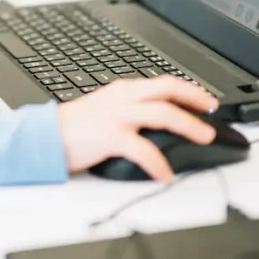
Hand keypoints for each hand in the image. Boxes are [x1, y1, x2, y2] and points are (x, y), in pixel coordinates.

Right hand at [57, 77, 217, 179]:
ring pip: (162, 113)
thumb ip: (130, 111)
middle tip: (214, 114)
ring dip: (188, 125)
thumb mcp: (105, 111)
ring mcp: (116, 116)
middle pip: (167, 90)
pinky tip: (166, 174)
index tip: (207, 100)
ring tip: (204, 138)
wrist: (44, 136)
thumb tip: (158, 122)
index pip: (163, 83)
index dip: (189, 90)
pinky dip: (158, 162)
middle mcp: (122, 99)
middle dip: (195, 100)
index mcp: (123, 91)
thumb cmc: (73, 128)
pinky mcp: (109, 136)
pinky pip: (142, 149)